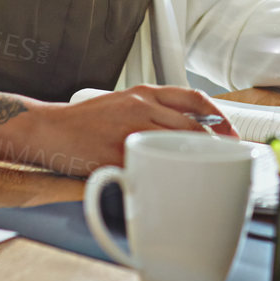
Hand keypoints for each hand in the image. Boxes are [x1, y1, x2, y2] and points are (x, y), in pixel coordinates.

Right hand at [0, 84, 235, 176]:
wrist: (47, 129)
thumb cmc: (86, 121)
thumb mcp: (124, 104)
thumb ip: (154, 114)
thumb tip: (189, 131)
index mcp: (145, 93)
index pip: (194, 99)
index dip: (220, 116)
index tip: (232, 132)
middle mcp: (142, 107)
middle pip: (192, 126)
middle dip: (215, 145)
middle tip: (227, 159)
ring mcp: (130, 131)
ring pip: (176, 146)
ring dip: (196, 161)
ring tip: (206, 174)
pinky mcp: (118, 155)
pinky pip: (150, 168)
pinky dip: (165, 178)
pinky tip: (172, 186)